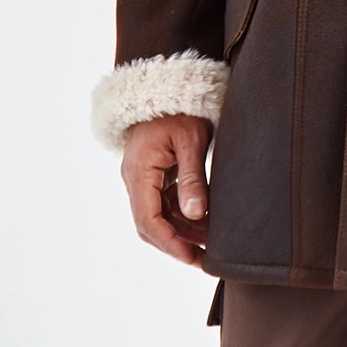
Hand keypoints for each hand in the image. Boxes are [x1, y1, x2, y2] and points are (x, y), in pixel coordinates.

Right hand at [120, 113, 212, 268]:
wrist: (166, 86)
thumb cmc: (179, 109)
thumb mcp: (191, 141)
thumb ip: (192, 178)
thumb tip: (195, 214)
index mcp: (139, 171)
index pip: (148, 220)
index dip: (170, 244)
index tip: (192, 258)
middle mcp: (134, 178)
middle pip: (150, 225)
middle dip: (176, 245)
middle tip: (205, 260)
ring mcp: (142, 178)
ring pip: (157, 217)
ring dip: (182, 232)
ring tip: (211, 243)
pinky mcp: (152, 176)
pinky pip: (163, 204)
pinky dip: (182, 217)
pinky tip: (204, 222)